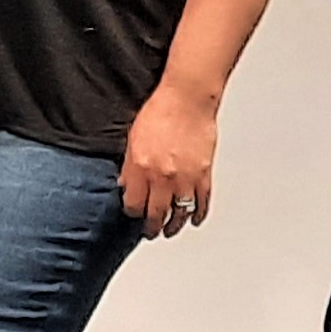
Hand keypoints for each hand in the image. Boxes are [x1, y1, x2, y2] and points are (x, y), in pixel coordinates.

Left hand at [120, 83, 220, 237]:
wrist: (187, 99)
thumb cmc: (159, 113)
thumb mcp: (132, 140)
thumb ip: (129, 167)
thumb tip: (126, 186)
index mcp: (141, 168)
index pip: (133, 204)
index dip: (132, 212)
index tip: (133, 215)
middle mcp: (162, 176)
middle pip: (156, 213)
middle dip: (152, 227)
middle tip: (150, 232)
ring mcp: (185, 178)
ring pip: (180, 213)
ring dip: (174, 225)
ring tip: (169, 230)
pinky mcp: (204, 174)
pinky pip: (202, 203)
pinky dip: (198, 214)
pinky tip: (194, 219)